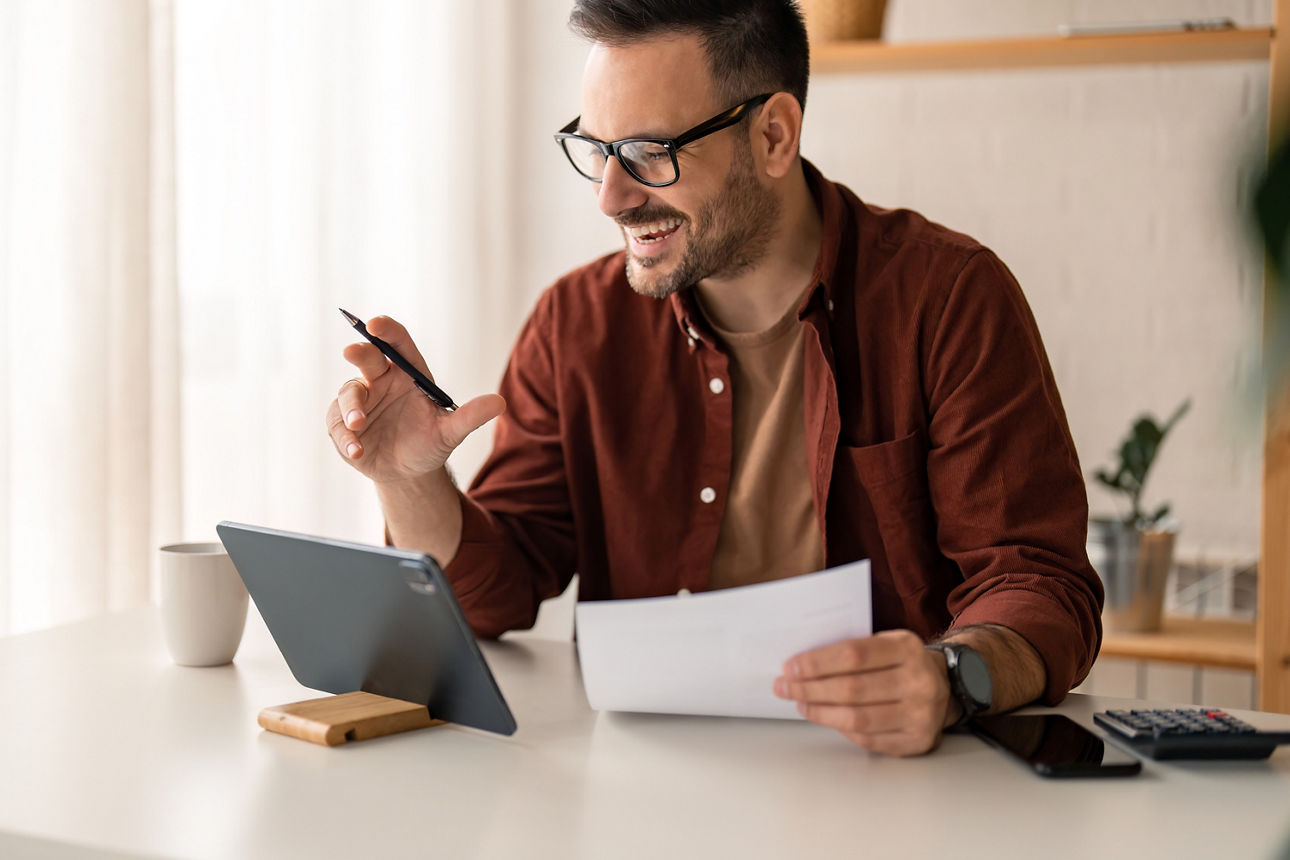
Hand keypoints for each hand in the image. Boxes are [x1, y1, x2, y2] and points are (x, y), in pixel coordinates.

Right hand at [325, 315, 505, 483]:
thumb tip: (501, 402)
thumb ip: (471, 416)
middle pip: (366, 357)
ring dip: (352, 406)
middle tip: (352, 351)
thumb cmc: (431, 443)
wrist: (410, 473)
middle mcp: (380, 381)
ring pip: (349, 393)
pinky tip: (357, 450)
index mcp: (406, 373)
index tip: (376, 323)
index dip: (386, 330)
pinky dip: (346, 437)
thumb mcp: (451, 431)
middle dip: (359, 352)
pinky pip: (337, 424)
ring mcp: (359, 401)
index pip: (397, 343)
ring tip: (359, 424)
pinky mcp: (342, 424)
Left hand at [773, 629, 953, 755]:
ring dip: (820, 712)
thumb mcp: (886, 643)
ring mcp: (921, 714)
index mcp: (908, 648)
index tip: (790, 667)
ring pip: (857, 718)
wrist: (947, 687)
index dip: (817, 663)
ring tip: (800, 704)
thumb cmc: (902, 663)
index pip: (854, 655)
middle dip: (810, 689)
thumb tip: (802, 665)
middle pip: (851, 689)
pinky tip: (825, 718)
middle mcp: (919, 681)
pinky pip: (868, 739)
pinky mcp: (917, 741)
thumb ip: (853, 650)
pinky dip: (841, 730)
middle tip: (784, 687)